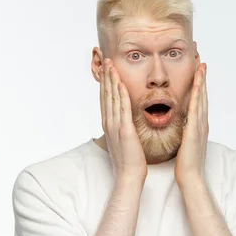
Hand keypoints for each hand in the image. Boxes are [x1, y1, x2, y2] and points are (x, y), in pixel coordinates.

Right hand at [99, 59, 147, 182]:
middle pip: (106, 95)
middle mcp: (109, 123)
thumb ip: (123, 128)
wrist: (129, 176)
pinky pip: (122, 109)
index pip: (106, 99)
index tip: (106, 69)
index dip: (105, 83)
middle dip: (106, 76)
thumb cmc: (129, 161)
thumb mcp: (124, 140)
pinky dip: (120, 95)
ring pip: (112, 98)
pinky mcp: (124, 131)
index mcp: (109, 125)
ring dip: (111, 80)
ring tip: (111, 65)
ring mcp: (115, 126)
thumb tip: (125, 122)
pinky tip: (120, 83)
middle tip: (106, 59)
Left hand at [175, 63, 208, 187]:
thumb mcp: (184, 141)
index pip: (198, 97)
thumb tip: (181, 122)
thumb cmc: (186, 163)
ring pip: (202, 97)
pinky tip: (198, 84)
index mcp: (198, 123)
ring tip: (201, 62)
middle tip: (200, 55)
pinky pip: (197, 108)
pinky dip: (198, 95)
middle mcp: (202, 121)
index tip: (196, 65)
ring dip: (202, 79)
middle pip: (203, 92)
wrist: (191, 177)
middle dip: (201, 74)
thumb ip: (185, 130)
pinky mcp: (196, 130)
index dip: (198, 80)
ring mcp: (200, 125)